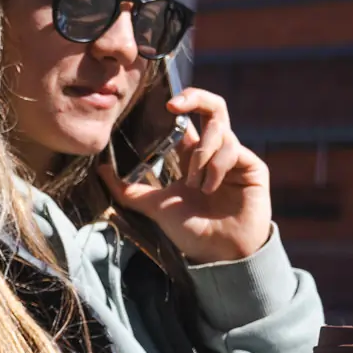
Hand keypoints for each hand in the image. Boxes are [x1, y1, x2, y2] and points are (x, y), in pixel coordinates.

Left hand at [98, 88, 272, 263]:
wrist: (219, 255)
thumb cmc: (191, 231)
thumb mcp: (154, 206)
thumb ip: (128, 188)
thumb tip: (99, 169)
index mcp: (193, 155)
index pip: (189, 117)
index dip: (181, 101)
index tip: (165, 104)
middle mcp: (216, 151)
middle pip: (213, 106)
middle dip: (196, 97)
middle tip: (175, 106)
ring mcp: (236, 157)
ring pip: (218, 130)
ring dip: (200, 156)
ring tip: (194, 185)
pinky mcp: (253, 166)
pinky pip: (232, 149)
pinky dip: (215, 166)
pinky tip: (210, 188)